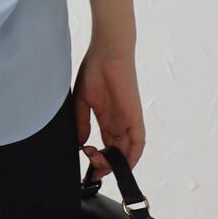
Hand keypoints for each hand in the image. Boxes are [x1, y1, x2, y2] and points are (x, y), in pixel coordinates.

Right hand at [72, 42, 145, 181]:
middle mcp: (118, 122)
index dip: (97, 158)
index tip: (86, 163)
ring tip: (99, 165)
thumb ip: (82, 122)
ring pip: (127, 151)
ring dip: (115, 163)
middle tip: (91, 165)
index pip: (105, 145)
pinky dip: (132, 156)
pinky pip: (138, 143)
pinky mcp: (135, 117)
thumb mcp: (82, 100)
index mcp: (105, 117)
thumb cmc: (93, 69)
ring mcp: (127, 120)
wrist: (107, 53)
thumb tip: (79, 143)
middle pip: (115, 152)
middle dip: (104, 165)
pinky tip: (123, 164)